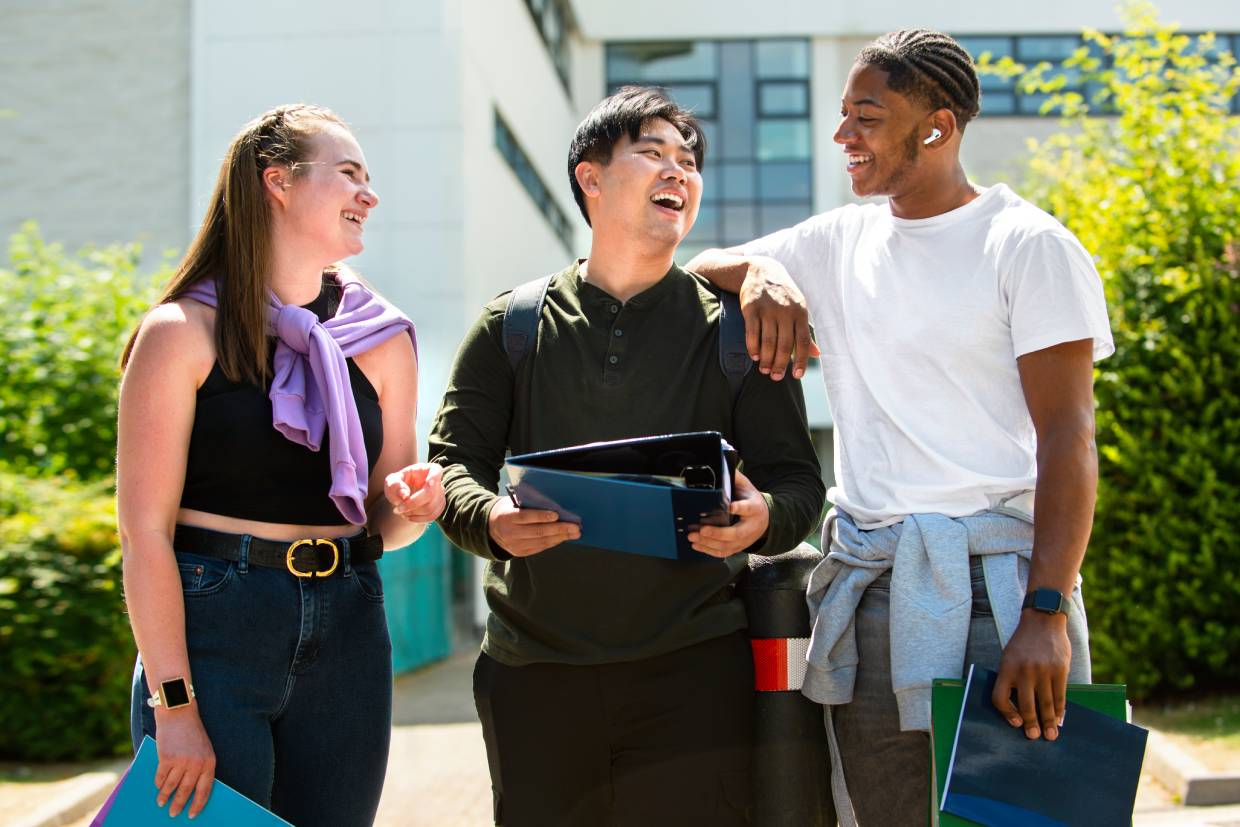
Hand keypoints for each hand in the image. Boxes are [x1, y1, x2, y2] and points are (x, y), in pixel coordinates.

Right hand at [153, 708, 214, 817]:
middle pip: (186, 791)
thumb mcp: (203, 749)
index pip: (205, 789)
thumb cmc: (192, 733)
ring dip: (164, 797)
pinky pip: (160, 777)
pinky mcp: (166, 758)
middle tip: (173, 814)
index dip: (198, 804)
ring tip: (161, 803)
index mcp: (209, 762)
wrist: (179, 714)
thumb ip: (199, 767)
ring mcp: (181, 762)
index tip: (192, 815)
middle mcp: (196, 764)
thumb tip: (190, 790)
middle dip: (179, 805)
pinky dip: (158, 784)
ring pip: (171, 786)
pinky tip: (157, 787)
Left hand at [385, 462, 445, 523]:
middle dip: (413, 504)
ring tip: (401, 512)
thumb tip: (405, 495)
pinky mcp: (439, 507)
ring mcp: (440, 495)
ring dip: (414, 513)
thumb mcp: (391, 481)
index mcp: (428, 469)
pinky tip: (409, 517)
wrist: (402, 496)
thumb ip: (395, 485)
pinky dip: (419, 519)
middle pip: (431, 494)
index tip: (428, 483)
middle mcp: (437, 482)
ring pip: (431, 508)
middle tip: (398, 509)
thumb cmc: (398, 485)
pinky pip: (433, 516)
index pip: (436, 471)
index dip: (434, 478)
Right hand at [488, 498, 579, 556]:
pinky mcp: (520, 552)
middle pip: (537, 532)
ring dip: (560, 537)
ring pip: (541, 542)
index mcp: (506, 517)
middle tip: (574, 527)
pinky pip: (540, 548)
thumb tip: (552, 505)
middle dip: (559, 529)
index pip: (526, 517)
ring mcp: (515, 545)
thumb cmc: (506, 511)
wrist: (490, 527)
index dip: (541, 516)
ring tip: (574, 533)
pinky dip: (553, 542)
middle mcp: (510, 533)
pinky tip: (563, 537)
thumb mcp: (512, 503)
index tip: (556, 515)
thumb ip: (528, 504)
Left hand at [686, 469, 769, 557]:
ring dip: (709, 543)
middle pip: (736, 533)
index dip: (739, 508)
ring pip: (727, 546)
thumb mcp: (747, 487)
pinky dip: (708, 551)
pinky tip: (697, 545)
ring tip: (693, 537)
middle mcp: (750, 527)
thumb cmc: (752, 501)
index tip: (730, 506)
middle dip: (718, 533)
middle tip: (702, 529)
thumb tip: (721, 463)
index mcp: (755, 508)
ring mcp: (744, 540)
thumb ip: (735, 478)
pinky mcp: (737, 547)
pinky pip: (723, 553)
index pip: (748, 508)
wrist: (765, 520)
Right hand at [739, 257, 819, 380]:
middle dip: (780, 364)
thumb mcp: (798, 309)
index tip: (797, 376)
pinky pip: (752, 333)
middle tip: (776, 377)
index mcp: (800, 312)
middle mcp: (785, 311)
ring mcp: (768, 309)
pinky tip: (754, 356)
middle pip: (784, 344)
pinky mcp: (751, 308)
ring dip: (766, 359)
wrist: (762, 271)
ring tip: (765, 370)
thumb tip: (817, 354)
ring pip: (768, 341)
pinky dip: (753, 347)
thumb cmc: (783, 295)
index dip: (801, 360)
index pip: (803, 341)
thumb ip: (805, 332)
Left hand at [991, 611, 1071, 739]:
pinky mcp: (1060, 670)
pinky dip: (1060, 710)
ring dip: (1048, 722)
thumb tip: (1017, 707)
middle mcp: (1024, 670)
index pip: (1000, 697)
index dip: (1006, 712)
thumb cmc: (1023, 643)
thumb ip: (1011, 678)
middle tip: (1034, 736)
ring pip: (1045, 703)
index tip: (1015, 723)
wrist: (1043, 620)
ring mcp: (1043, 671)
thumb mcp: (1009, 656)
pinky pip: (1060, 695)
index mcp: (1007, 667)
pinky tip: (1059, 719)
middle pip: (1026, 704)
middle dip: (1030, 724)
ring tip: (1050, 735)